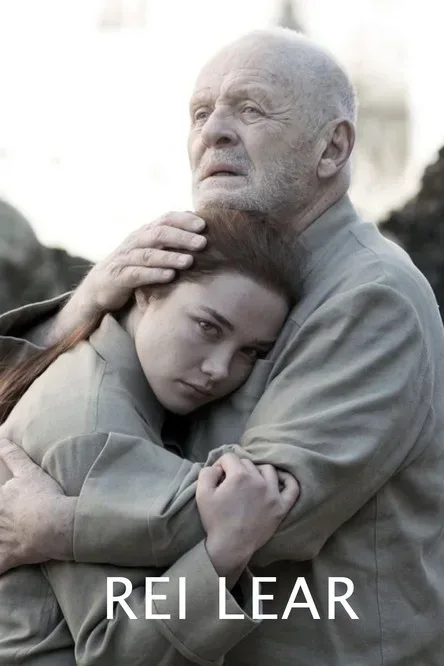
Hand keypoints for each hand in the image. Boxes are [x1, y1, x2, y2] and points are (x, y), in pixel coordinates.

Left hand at [0, 439, 75, 573]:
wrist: (57, 522)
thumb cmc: (45, 496)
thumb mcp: (28, 471)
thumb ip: (12, 455)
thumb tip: (2, 438)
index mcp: (0, 501)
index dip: (0, 505)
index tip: (1, 505)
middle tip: (2, 520)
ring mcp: (0, 540)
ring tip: (2, 537)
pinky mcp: (8, 557)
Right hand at [75, 211, 206, 313]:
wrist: (99, 286)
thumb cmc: (133, 266)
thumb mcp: (151, 248)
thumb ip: (170, 237)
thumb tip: (198, 222)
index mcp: (145, 233)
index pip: (165, 219)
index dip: (184, 220)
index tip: (204, 225)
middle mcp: (135, 242)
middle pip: (159, 234)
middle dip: (182, 237)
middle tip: (203, 243)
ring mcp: (125, 259)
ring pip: (149, 255)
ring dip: (170, 257)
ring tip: (189, 261)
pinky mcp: (119, 278)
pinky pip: (137, 274)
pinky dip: (154, 274)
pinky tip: (171, 276)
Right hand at [196, 453, 298, 576]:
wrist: (230, 547)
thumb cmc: (215, 520)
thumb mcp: (202, 493)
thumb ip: (207, 472)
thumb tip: (218, 467)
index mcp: (239, 476)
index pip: (230, 458)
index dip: (221, 465)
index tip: (218, 477)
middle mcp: (258, 481)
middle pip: (247, 463)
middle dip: (236, 470)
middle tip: (230, 485)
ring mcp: (272, 494)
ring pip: (267, 470)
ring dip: (256, 472)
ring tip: (249, 483)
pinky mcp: (281, 507)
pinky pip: (292, 488)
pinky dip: (288, 480)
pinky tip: (281, 478)